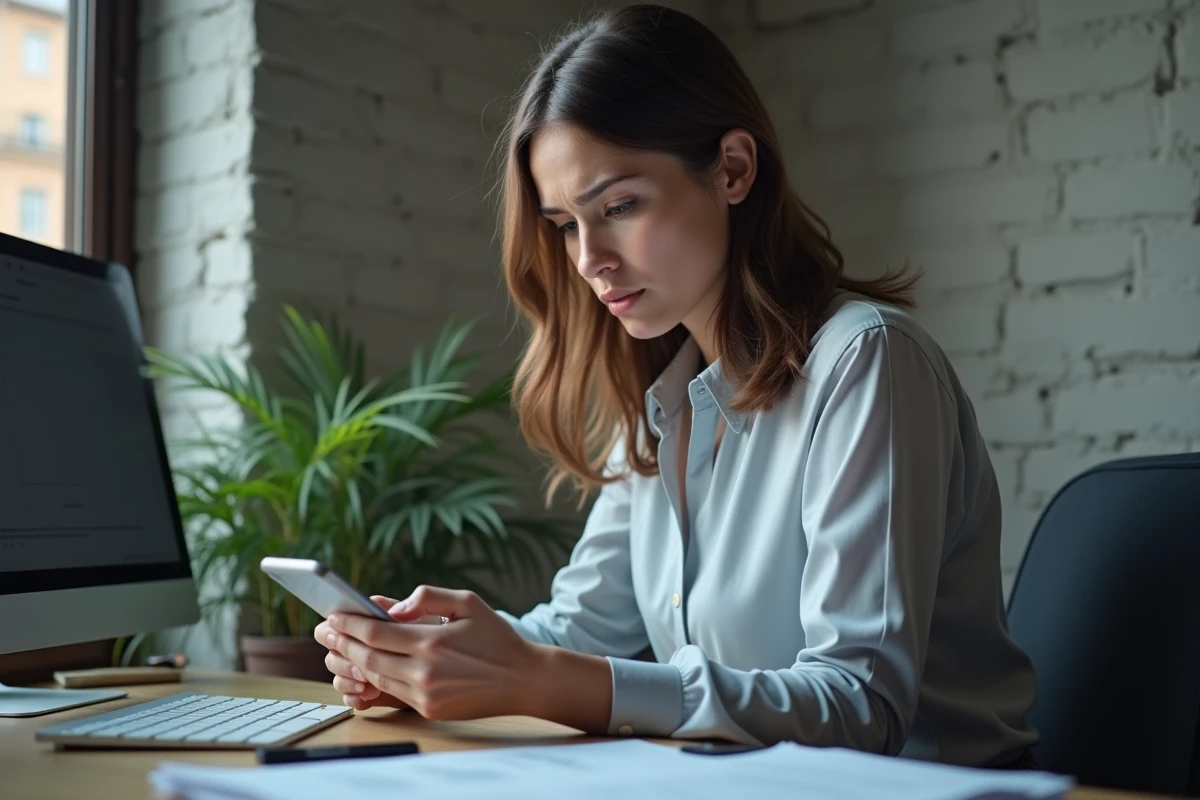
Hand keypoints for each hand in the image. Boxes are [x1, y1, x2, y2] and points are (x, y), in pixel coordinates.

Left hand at [322, 586, 546, 719]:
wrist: (522, 679)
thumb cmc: (496, 636)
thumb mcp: (467, 602)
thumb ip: (426, 596)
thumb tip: (390, 608)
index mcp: (433, 641)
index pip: (376, 633)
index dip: (350, 624)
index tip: (334, 615)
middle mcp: (425, 671)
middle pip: (369, 658)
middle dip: (345, 643)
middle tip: (327, 631)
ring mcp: (425, 695)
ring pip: (377, 677)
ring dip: (355, 662)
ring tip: (342, 647)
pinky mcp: (429, 709)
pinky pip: (394, 692)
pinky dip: (377, 679)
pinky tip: (368, 666)